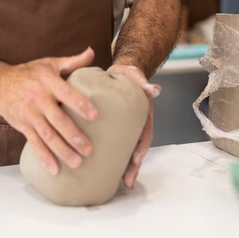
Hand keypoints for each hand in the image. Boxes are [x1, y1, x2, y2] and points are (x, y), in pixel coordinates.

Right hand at [0, 47, 96, 175]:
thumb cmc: (29, 74)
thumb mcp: (49, 64)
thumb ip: (72, 61)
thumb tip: (91, 52)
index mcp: (47, 80)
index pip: (66, 92)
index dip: (80, 104)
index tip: (95, 116)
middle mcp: (38, 97)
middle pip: (57, 119)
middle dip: (73, 135)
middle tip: (89, 149)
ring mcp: (29, 113)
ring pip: (47, 135)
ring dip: (62, 150)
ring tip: (77, 163)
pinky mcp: (22, 126)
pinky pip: (34, 143)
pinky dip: (44, 157)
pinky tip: (54, 169)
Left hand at [107, 63, 160, 188]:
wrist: (121, 72)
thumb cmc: (130, 76)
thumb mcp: (137, 78)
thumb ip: (145, 83)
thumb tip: (155, 89)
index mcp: (143, 116)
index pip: (145, 134)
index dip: (142, 147)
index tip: (137, 158)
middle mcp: (134, 124)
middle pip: (135, 148)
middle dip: (132, 166)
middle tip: (127, 181)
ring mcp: (123, 127)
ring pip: (123, 149)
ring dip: (121, 166)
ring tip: (116, 182)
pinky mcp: (110, 126)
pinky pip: (110, 142)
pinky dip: (107, 155)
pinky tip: (99, 168)